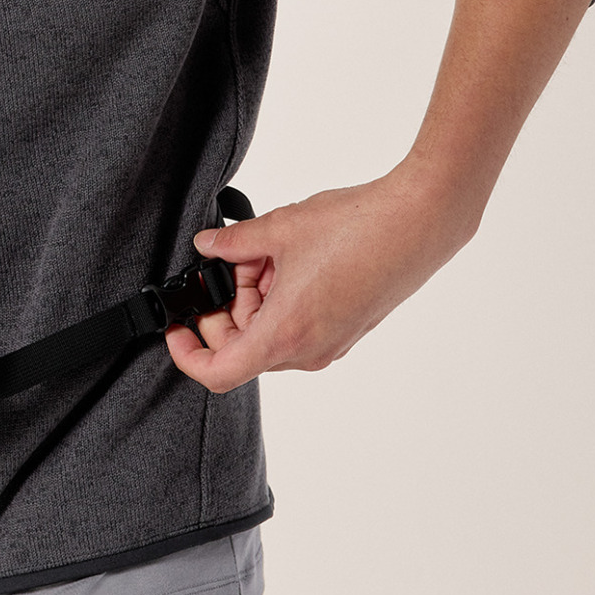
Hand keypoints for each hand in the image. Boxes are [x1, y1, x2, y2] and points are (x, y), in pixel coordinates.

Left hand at [164, 167, 475, 392]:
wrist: (418, 223)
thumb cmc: (358, 229)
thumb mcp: (280, 228)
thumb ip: (234, 242)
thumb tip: (207, 247)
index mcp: (285, 333)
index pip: (219, 372)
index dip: (188, 354)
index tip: (177, 326)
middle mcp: (308, 350)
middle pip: (243, 346)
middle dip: (227, 304)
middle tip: (232, 258)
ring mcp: (330, 344)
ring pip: (270, 333)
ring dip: (256, 296)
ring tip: (267, 248)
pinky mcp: (345, 330)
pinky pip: (296, 325)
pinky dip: (281, 298)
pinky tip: (289, 257)